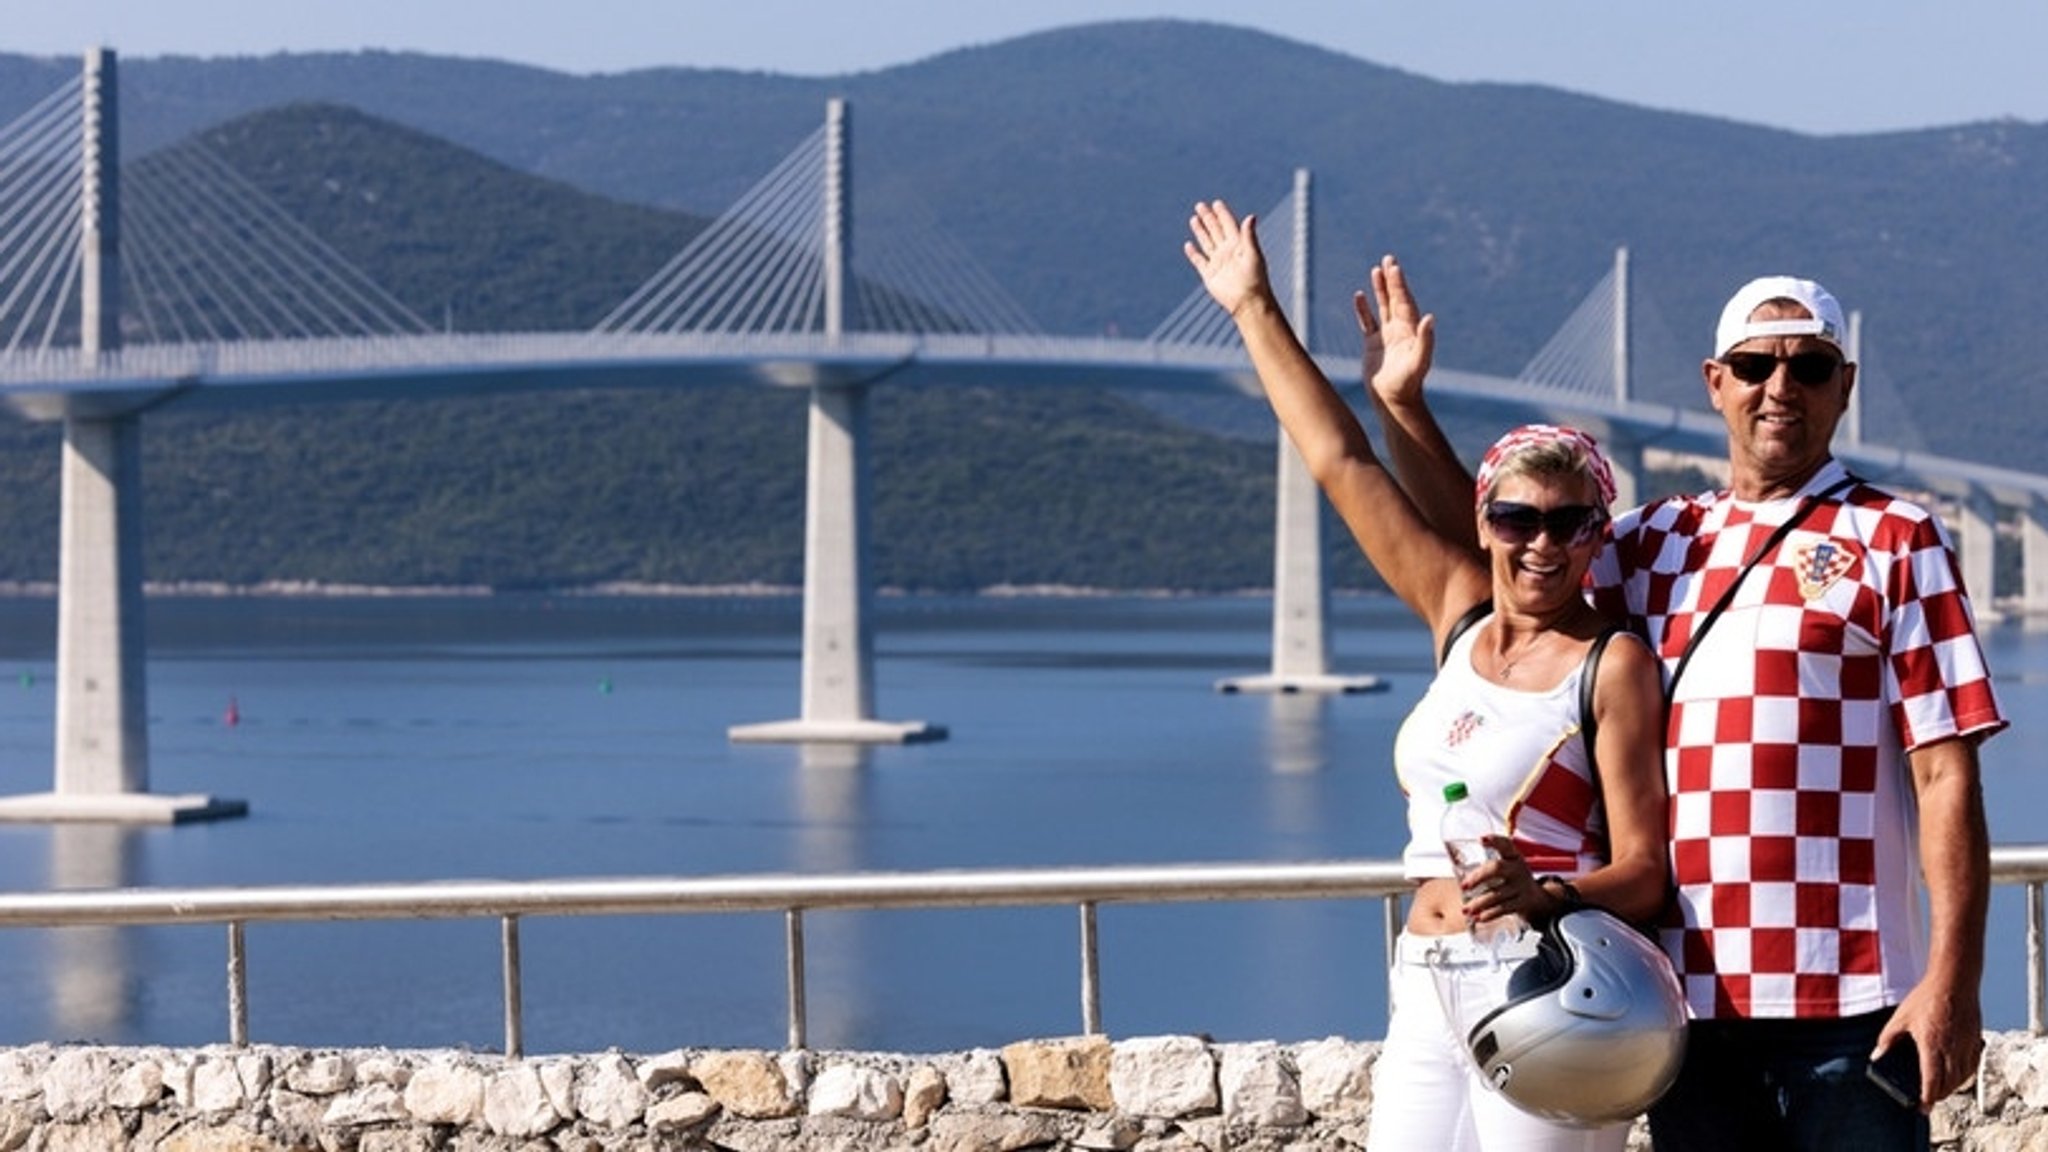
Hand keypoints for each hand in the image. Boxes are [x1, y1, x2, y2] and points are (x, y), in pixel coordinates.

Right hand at [1183, 200, 1273, 317]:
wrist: (1247, 302)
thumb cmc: (1254, 279)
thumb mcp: (1253, 254)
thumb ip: (1249, 235)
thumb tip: (1250, 216)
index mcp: (1239, 245)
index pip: (1229, 225)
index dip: (1222, 214)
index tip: (1216, 203)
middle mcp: (1228, 252)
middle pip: (1216, 231)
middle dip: (1208, 218)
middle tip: (1200, 205)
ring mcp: (1218, 263)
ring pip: (1207, 242)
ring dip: (1200, 231)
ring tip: (1193, 219)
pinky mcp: (1209, 275)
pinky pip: (1199, 261)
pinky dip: (1193, 253)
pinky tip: (1188, 245)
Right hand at [1355, 254, 1434, 405]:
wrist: (1394, 400)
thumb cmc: (1408, 384)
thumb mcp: (1419, 362)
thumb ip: (1426, 340)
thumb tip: (1430, 317)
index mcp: (1411, 331)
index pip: (1404, 302)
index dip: (1399, 285)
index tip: (1393, 267)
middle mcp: (1400, 330)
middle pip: (1395, 299)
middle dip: (1392, 280)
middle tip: (1388, 258)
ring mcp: (1386, 336)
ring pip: (1382, 307)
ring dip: (1380, 289)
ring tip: (1376, 270)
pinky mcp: (1373, 345)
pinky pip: (1367, 322)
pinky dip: (1363, 309)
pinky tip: (1359, 296)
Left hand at [1460, 834, 1538, 922]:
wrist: (1537, 900)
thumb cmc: (1512, 880)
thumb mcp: (1506, 868)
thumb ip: (1487, 867)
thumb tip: (1456, 874)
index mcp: (1513, 856)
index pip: (1506, 844)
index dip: (1494, 840)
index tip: (1481, 839)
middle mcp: (1518, 869)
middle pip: (1497, 868)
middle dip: (1478, 877)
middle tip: (1463, 886)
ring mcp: (1522, 886)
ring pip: (1497, 894)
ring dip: (1479, 903)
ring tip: (1466, 909)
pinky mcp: (1523, 902)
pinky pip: (1504, 908)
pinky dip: (1490, 914)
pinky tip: (1479, 917)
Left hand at [1878, 978, 1984, 1110]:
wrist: (1955, 981)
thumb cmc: (1926, 998)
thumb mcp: (1900, 1017)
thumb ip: (1888, 1039)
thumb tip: (1877, 1057)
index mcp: (1931, 1044)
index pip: (1932, 1080)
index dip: (1927, 1097)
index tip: (1922, 1107)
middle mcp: (1951, 1048)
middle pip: (1949, 1084)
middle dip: (1938, 1095)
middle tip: (1927, 1099)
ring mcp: (1966, 1045)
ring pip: (1962, 1078)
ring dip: (1951, 1087)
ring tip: (1939, 1089)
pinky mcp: (1976, 1040)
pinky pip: (1972, 1066)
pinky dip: (1963, 1075)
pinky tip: (1955, 1074)